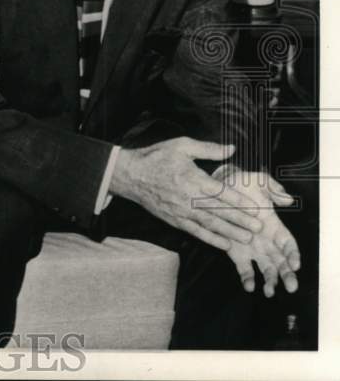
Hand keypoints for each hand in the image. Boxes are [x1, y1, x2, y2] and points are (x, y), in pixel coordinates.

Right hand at [110, 138, 263, 250]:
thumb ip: (208, 148)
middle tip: (259, 228)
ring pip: (210, 224)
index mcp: (192, 178)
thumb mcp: (181, 145)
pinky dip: (211, 239)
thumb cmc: (156, 157)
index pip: (221, 192)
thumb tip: (232, 148)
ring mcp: (181, 211)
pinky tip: (225, 245)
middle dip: (240, 220)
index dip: (240, 201)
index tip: (256, 208)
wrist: (130, 175)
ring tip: (247, 238)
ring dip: (230, 232)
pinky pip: (196, 232)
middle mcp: (188, 197)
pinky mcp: (174, 220)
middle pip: (219, 211)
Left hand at [214, 167, 300, 296]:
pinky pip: (244, 268)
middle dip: (287, 274)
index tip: (295, 264)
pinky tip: (249, 287)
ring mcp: (252, 247)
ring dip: (269, 280)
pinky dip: (247, 278)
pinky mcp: (236, 251)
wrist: (218, 187)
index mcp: (274, 226)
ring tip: (270, 292)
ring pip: (265, 268)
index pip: (289, 244)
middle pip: (281, 261)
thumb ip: (273, 188)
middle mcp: (266, 240)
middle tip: (290, 287)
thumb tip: (287, 198)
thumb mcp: (258, 181)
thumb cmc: (241, 184)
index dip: (293, 254)